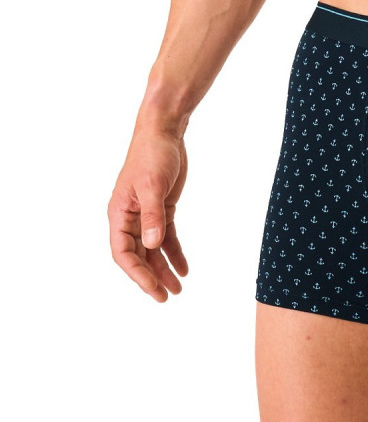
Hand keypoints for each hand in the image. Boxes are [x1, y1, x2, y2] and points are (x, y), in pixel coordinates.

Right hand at [108, 124, 188, 300]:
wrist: (164, 132)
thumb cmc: (153, 154)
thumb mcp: (153, 185)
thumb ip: (153, 216)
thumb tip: (152, 245)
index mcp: (120, 213)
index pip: (123, 252)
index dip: (136, 273)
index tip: (153, 288)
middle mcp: (130, 217)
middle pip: (138, 255)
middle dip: (151, 277)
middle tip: (166, 297)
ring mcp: (146, 214)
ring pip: (153, 249)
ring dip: (164, 269)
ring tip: (178, 289)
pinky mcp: (162, 208)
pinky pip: (166, 237)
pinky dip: (174, 252)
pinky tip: (184, 268)